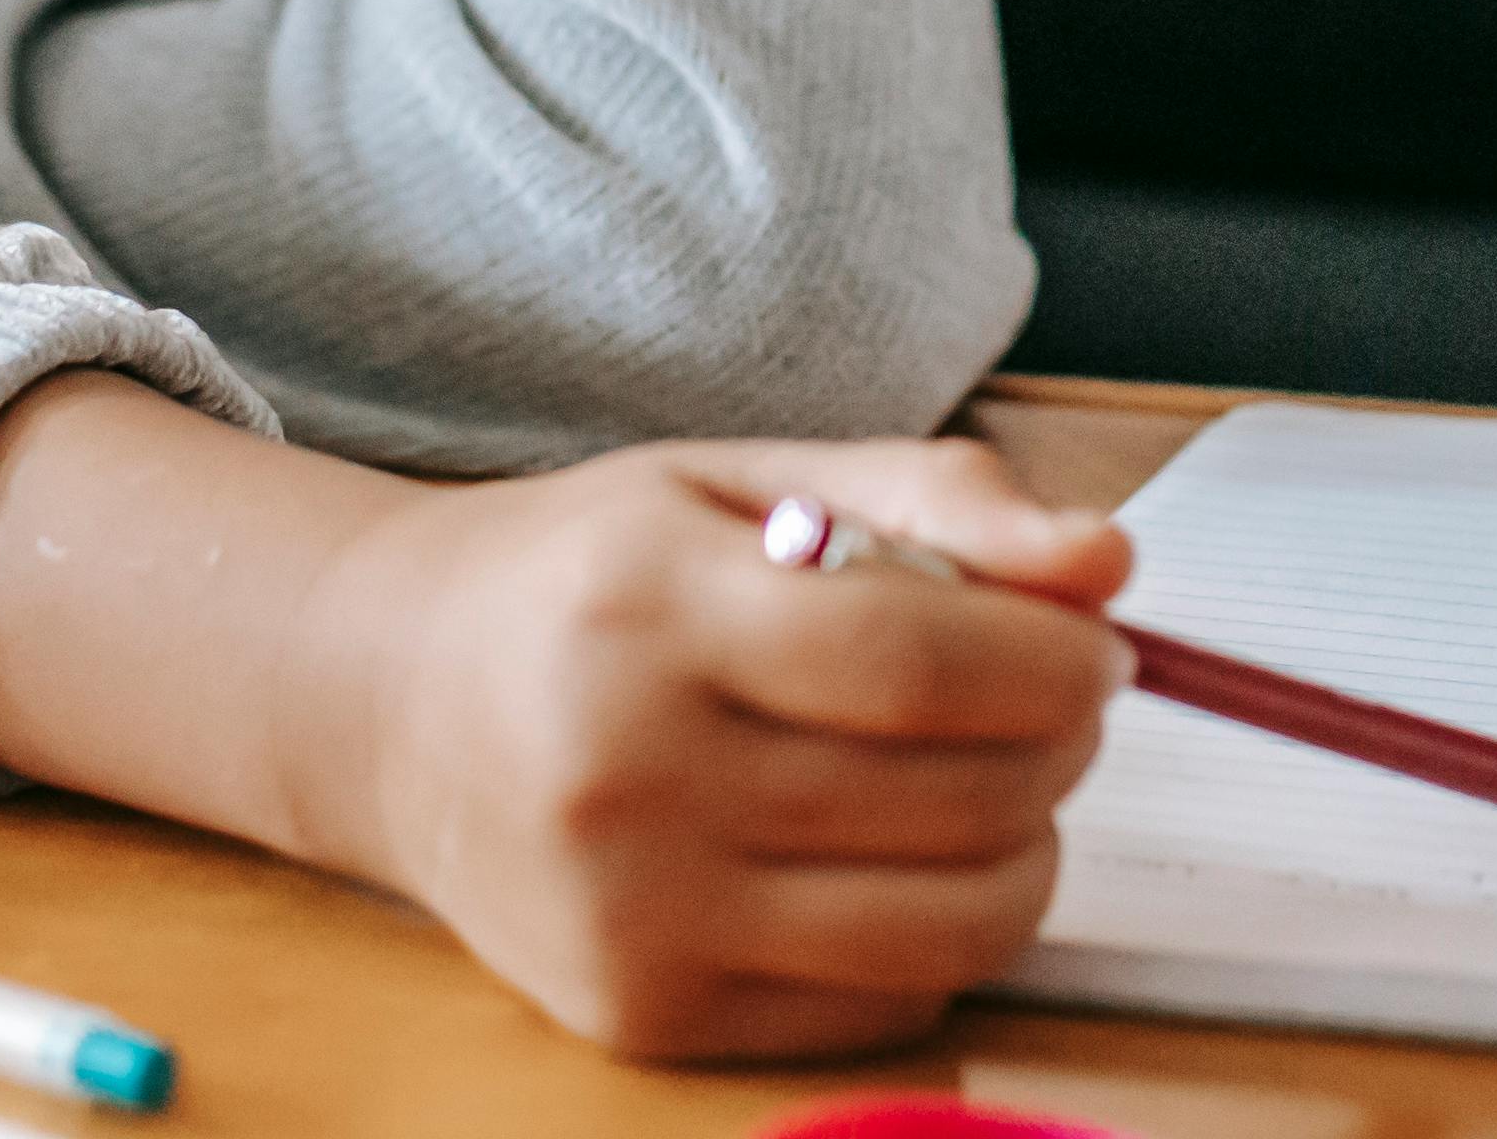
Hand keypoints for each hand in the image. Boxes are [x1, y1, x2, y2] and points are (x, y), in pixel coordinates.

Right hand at [296, 435, 1132, 1060]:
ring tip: (991, 779)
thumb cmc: (590, 576)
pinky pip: (883, 1006)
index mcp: (646, 613)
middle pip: (952, 798)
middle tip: (1052, 699)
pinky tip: (896, 858)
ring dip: (1025, 849)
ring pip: (945, 927)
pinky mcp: (641, 1016)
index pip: (914, 659)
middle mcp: (623, 780)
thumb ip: (936, 499)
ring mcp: (628, 919)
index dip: (1052, 656)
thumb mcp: (745, 480)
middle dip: (1059, 743)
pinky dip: (938, 936)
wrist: (389, 704)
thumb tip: (1107, 563)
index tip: (1097, 641)